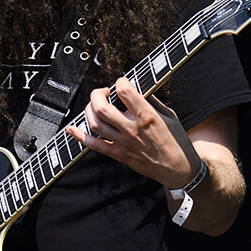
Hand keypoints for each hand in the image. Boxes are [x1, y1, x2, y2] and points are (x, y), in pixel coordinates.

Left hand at [67, 76, 199, 187]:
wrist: (177, 169)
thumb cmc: (175, 141)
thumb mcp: (169, 115)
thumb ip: (152, 101)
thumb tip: (137, 88)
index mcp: (147, 116)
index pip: (124, 92)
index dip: (119, 82)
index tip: (121, 82)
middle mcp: (132, 129)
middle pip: (102, 107)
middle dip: (97, 94)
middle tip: (103, 92)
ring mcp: (122, 143)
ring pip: (95, 124)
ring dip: (89, 110)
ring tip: (95, 106)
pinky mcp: (118, 154)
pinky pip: (93, 145)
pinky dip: (79, 136)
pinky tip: (72, 128)